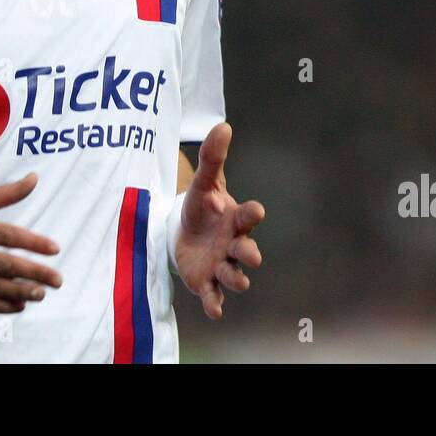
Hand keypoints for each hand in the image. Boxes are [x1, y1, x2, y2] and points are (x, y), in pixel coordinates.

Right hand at [0, 172, 63, 312]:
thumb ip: (2, 194)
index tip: (54, 248)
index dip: (31, 242)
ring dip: (18, 292)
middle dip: (32, 273)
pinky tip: (18, 305)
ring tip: (41, 293)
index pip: (4, 233)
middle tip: (57, 280)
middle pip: (0, 264)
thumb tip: (34, 178)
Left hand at [172, 123, 264, 319]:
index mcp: (236, 220)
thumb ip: (212, 157)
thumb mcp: (203, 181)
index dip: (250, 214)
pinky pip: (213, 296)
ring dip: (236, 279)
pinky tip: (214, 310)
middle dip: (250, 253)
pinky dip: (215, 304)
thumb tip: (223, 125)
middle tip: (252, 256)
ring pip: (234, 276)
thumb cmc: (200, 206)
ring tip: (237, 280)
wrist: (183, 231)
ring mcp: (221, 265)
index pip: (249, 217)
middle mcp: (234, 245)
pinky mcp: (206, 283)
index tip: (250, 210)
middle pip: (247, 250)